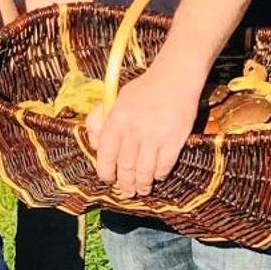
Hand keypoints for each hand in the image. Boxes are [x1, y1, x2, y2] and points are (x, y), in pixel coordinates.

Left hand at [85, 60, 201, 196]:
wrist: (175, 77)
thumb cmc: (144, 89)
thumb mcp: (115, 99)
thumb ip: (99, 121)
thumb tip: (95, 147)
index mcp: (115, 120)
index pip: (105, 157)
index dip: (107, 174)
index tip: (110, 180)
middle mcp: (132, 130)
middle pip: (126, 169)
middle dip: (125, 185)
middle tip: (127, 192)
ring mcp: (154, 136)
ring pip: (144, 172)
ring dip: (142, 185)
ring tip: (143, 189)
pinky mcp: (174, 140)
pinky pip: (164, 167)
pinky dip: (160, 175)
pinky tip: (158, 175)